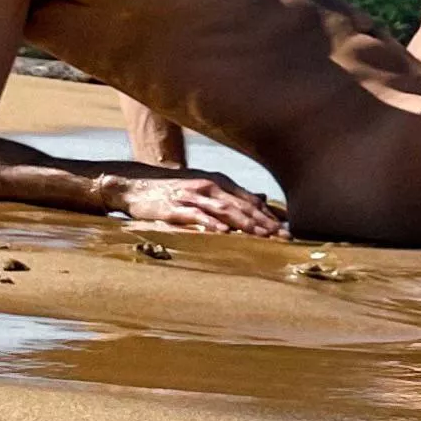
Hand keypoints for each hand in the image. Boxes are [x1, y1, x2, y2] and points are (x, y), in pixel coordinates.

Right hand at [110, 171, 286, 236]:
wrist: (134, 183)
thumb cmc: (172, 188)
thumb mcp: (205, 187)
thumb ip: (232, 194)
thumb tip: (262, 198)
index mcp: (218, 182)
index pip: (250, 200)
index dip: (269, 215)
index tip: (287, 230)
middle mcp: (208, 187)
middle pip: (241, 206)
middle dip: (264, 222)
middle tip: (282, 237)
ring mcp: (191, 196)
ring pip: (224, 210)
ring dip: (245, 224)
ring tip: (262, 236)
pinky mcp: (173, 207)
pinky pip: (196, 216)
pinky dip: (211, 224)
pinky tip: (223, 233)